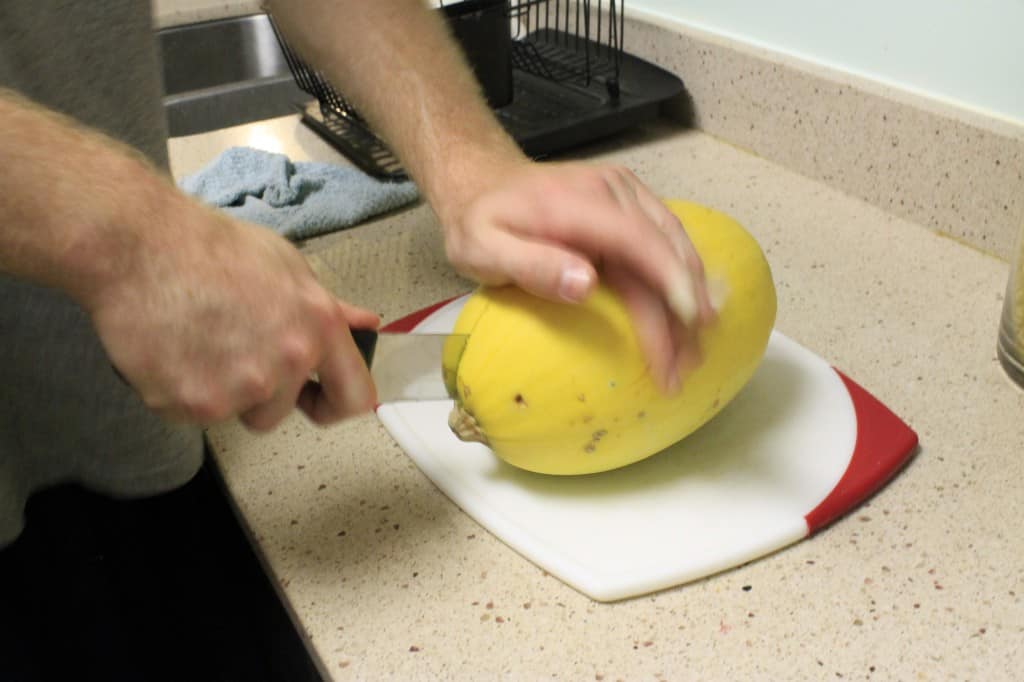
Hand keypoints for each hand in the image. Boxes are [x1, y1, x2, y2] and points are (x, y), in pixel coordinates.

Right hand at [85, 199, 377, 430]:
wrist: (138, 246)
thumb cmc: (212, 248)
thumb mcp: (288, 267)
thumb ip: (328, 308)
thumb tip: (365, 324)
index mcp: (318, 328)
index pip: (355, 397)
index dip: (336, 404)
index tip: (317, 401)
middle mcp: (285, 363)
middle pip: (279, 412)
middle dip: (259, 392)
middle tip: (230, 349)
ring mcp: (238, 388)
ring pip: (235, 413)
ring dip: (219, 392)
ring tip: (200, 342)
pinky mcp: (191, 403)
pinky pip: (191, 414)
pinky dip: (180, 391)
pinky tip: (173, 349)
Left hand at [439, 159, 714, 392]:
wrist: (482, 182)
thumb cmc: (479, 223)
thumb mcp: (482, 249)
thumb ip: (531, 265)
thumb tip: (586, 284)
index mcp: (577, 202)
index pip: (638, 240)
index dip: (669, 280)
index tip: (689, 320)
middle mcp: (611, 192)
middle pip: (662, 250)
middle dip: (682, 309)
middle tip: (686, 364)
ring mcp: (625, 195)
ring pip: (672, 246)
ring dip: (689, 298)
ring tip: (692, 351)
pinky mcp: (630, 204)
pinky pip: (665, 241)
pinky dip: (680, 279)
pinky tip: (686, 314)